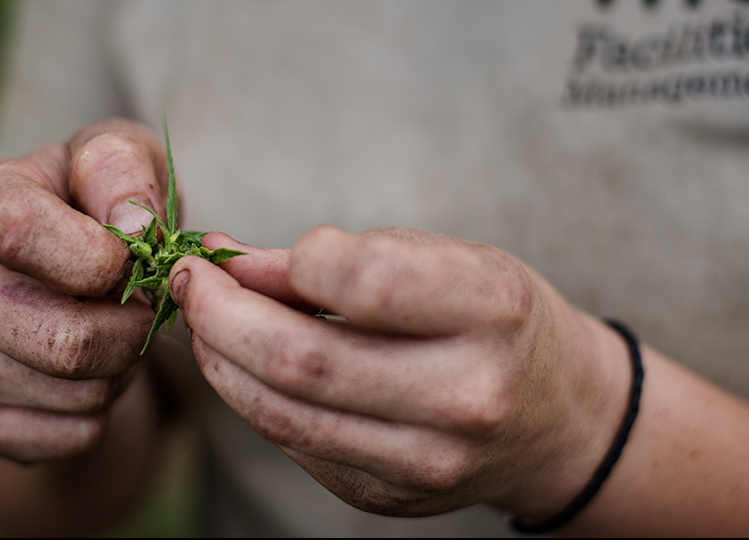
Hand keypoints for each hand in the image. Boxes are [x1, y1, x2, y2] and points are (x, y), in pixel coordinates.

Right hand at [0, 119, 168, 462]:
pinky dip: (107, 409)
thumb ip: (125, 172)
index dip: (100, 258)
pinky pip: (74, 434)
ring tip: (116, 330)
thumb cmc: (103, 205)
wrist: (73, 279)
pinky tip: (95, 370)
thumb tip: (134, 227)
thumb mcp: (122, 158)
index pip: (20, 233)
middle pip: (65, 338)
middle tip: (142, 305)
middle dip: (133, 327)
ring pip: (79, 391)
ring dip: (125, 367)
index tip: (134, 258)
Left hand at [169, 225, 630, 517]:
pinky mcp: (391, 497)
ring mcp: (429, 462)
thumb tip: (230, 261)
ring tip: (204, 318)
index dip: (295, 260)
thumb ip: (341, 259)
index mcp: (493, 312)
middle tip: (191, 280)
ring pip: (285, 411)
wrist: (557, 417)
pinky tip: (243, 363)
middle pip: (305, 360)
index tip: (260, 250)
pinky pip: (296, 444)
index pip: (367, 283)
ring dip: (222, 359)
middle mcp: (467, 397)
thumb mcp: (446, 258)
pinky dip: (254, 398)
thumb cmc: (498, 317)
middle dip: (222, 314)